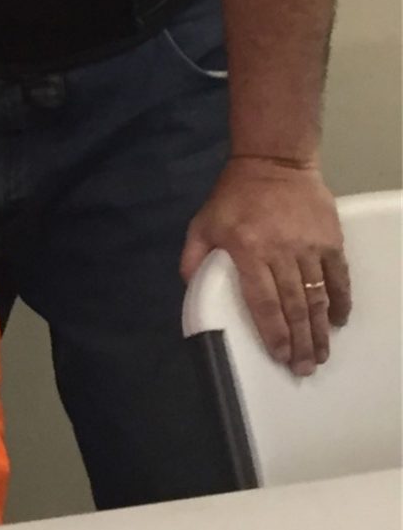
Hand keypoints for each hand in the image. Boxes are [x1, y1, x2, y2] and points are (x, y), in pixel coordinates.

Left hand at [181, 157, 350, 374]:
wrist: (274, 162)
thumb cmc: (234, 196)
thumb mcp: (202, 224)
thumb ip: (193, 258)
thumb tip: (190, 288)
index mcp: (247, 250)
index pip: (263, 301)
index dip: (273, 332)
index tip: (279, 356)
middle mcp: (281, 252)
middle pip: (294, 306)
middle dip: (299, 341)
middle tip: (303, 367)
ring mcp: (309, 246)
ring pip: (317, 296)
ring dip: (320, 329)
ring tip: (320, 354)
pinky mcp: (330, 239)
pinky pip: (338, 276)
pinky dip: (339, 300)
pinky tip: (338, 321)